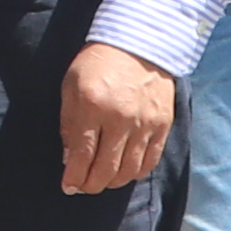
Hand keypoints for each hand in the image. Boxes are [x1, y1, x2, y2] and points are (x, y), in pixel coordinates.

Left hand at [59, 41, 177, 197]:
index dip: (73, 177)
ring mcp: (144, 123)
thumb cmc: (98, 63)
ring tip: (102, 181)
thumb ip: (68, 122)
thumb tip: (69, 158)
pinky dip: (135, 173)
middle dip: (91, 185)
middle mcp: (120, 119)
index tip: (67, 186)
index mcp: (93, 107)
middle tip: (83, 187)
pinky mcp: (162, 125)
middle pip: (106, 168)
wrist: (139, 43)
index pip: (82, 155)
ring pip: (128, 170)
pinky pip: (150, 160)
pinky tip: (124, 172)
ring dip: (112, 182)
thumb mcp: (71, 85)